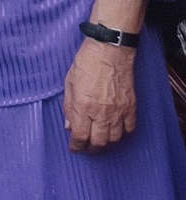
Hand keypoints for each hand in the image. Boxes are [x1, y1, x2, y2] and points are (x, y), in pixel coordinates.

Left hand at [67, 32, 140, 150]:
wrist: (110, 50)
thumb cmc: (87, 63)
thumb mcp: (69, 83)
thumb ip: (69, 107)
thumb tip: (69, 126)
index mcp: (83, 106)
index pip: (80, 137)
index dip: (77, 146)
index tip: (75, 148)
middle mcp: (102, 113)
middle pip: (98, 143)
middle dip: (91, 149)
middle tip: (87, 148)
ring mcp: (118, 111)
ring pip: (114, 139)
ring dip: (106, 144)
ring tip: (100, 142)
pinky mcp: (131, 107)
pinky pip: (130, 129)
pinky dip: (123, 134)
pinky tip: (116, 131)